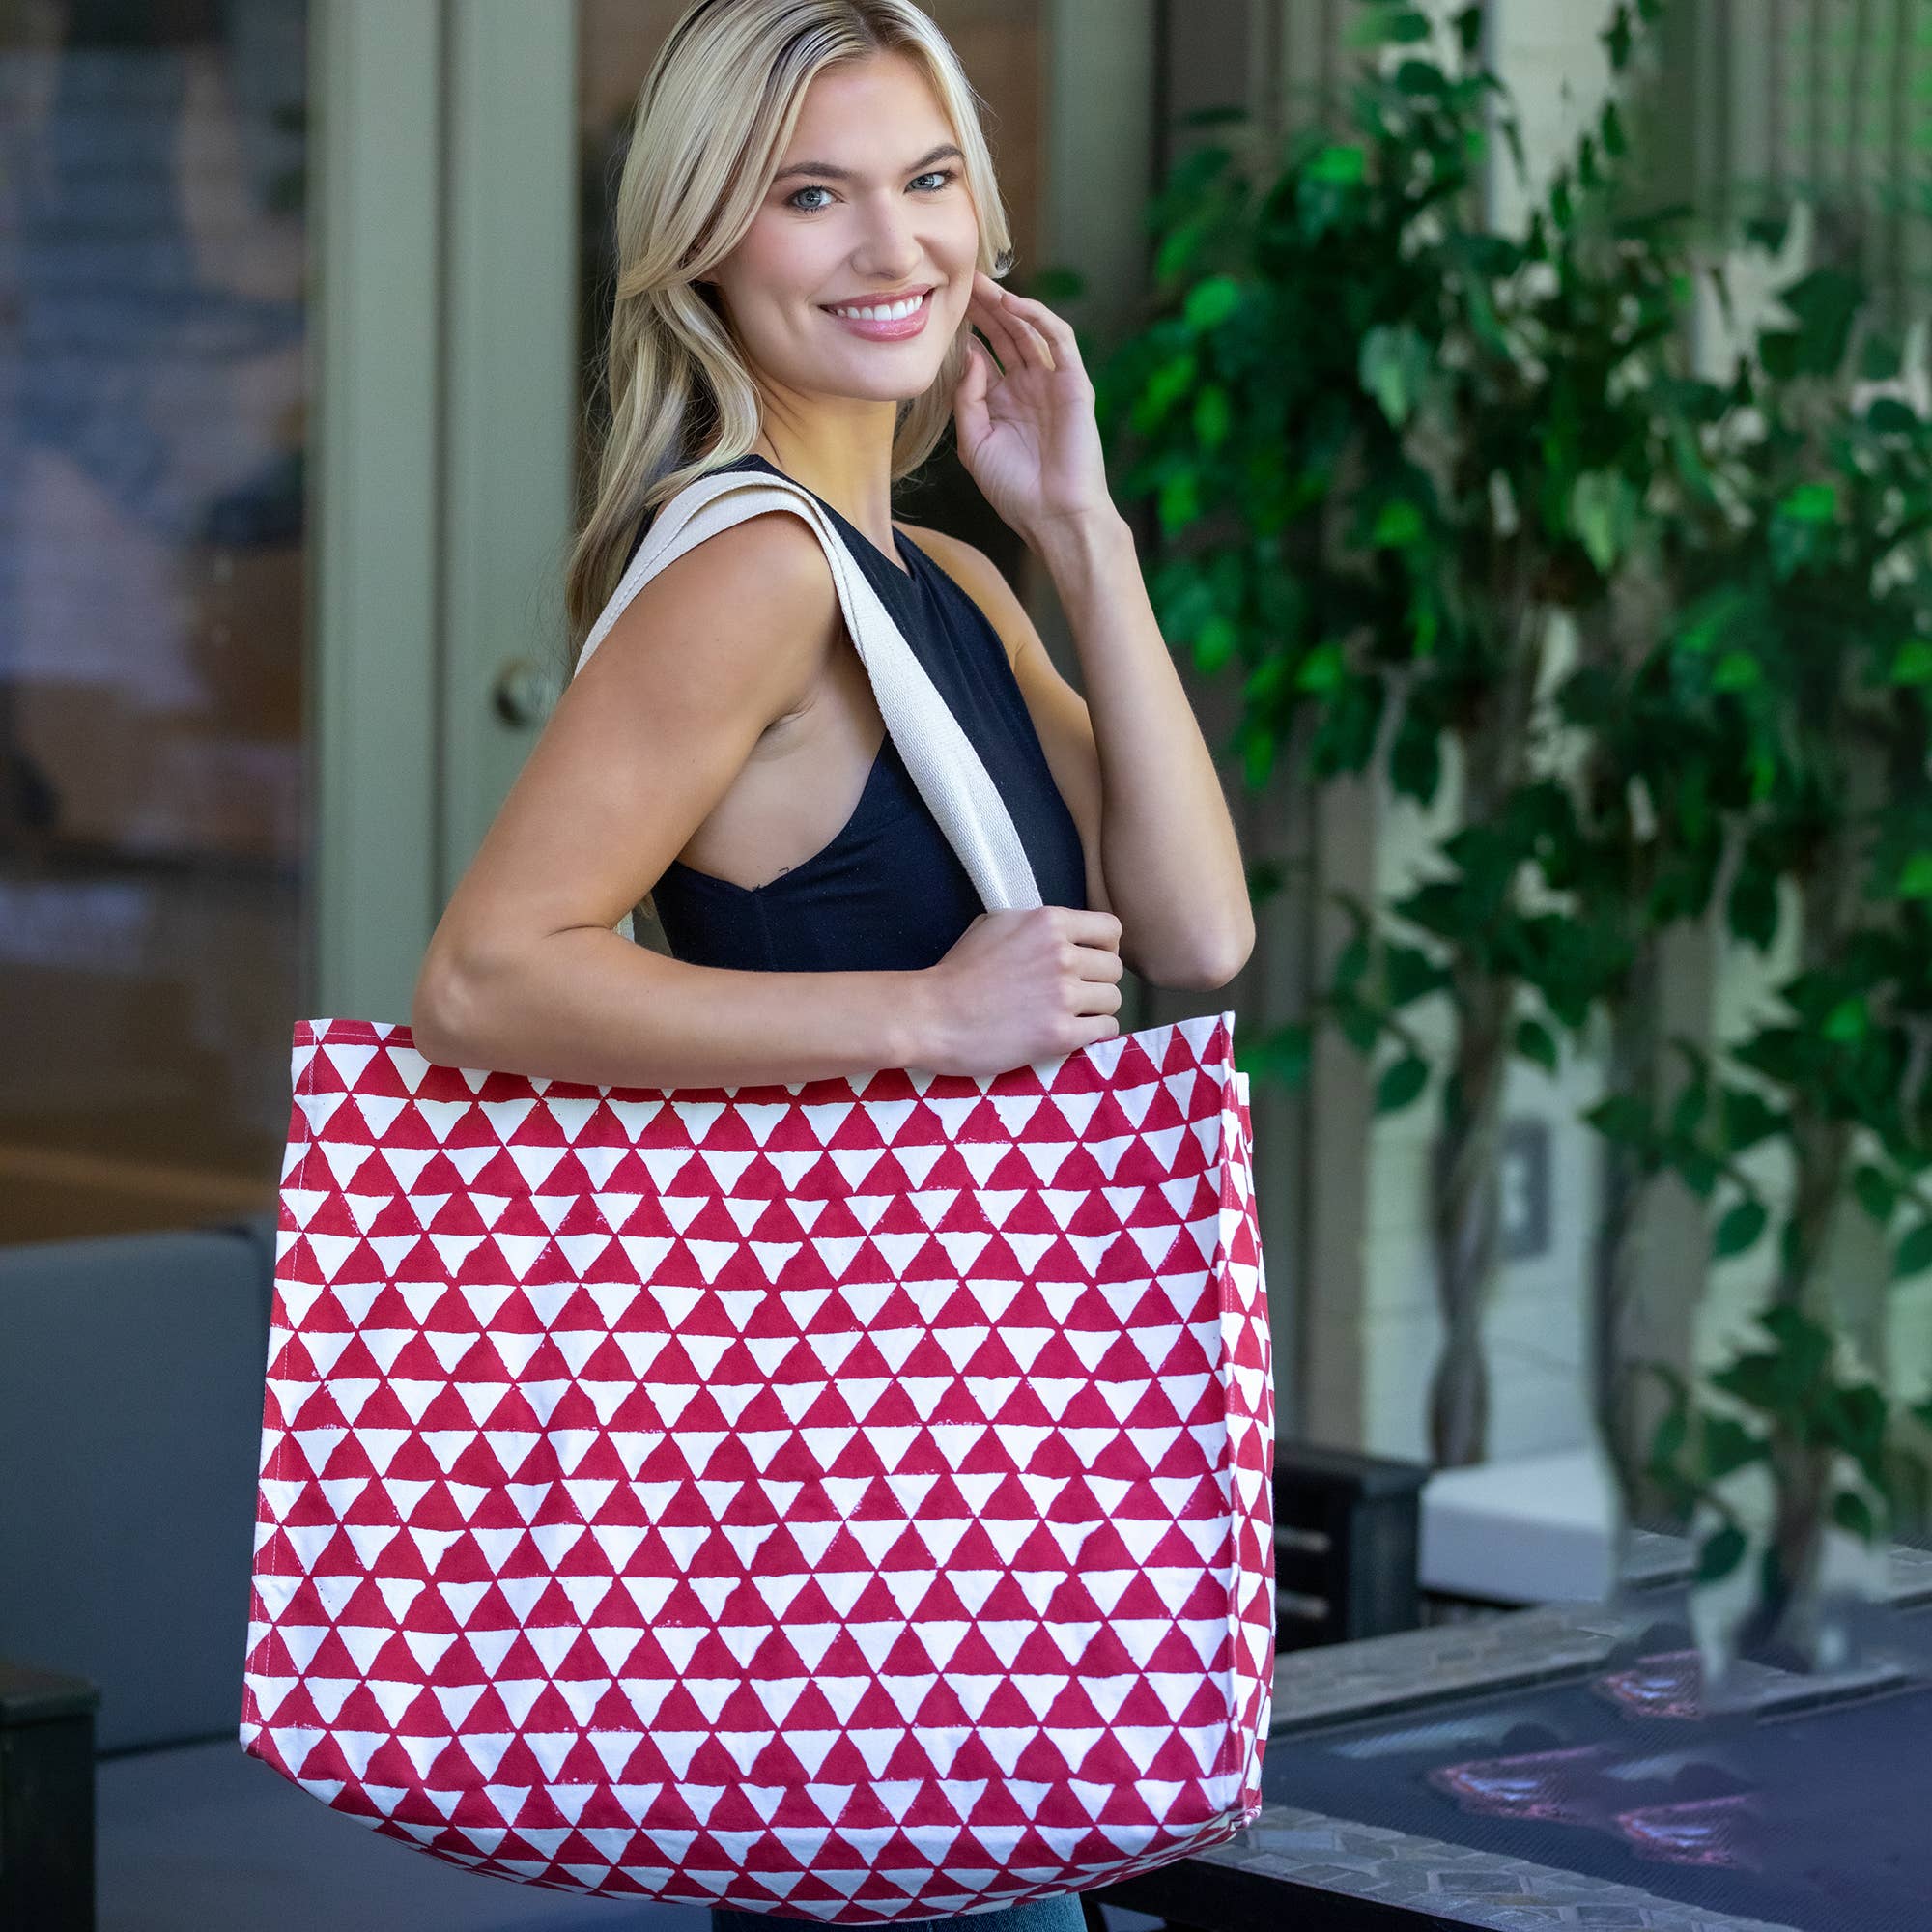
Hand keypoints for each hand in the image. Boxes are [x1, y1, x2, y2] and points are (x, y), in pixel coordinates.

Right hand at [912, 905, 1124, 1079]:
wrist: (931, 1015)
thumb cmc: (957, 971)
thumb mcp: (994, 924)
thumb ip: (1036, 925)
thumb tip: (1064, 933)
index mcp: (1049, 922)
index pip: (1110, 929)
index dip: (1103, 946)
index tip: (1089, 961)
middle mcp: (1062, 955)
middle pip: (1114, 968)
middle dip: (1098, 981)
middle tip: (1075, 993)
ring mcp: (1063, 996)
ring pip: (1113, 1000)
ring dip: (1097, 1009)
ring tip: (1072, 1015)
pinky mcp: (1059, 1034)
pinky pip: (1105, 1030)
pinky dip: (1094, 1033)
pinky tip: (1074, 1032)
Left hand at [953, 269, 1116, 548]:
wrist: (1054, 515)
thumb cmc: (1014, 488)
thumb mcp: (974, 443)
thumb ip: (967, 397)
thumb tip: (968, 353)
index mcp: (1003, 401)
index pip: (983, 352)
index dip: (964, 328)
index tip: (939, 306)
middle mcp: (1028, 386)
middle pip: (1004, 334)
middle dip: (983, 307)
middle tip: (959, 280)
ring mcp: (1052, 382)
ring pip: (1029, 330)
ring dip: (1007, 304)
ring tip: (982, 284)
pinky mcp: (1074, 383)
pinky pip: (1059, 340)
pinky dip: (1038, 317)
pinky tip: (1014, 304)